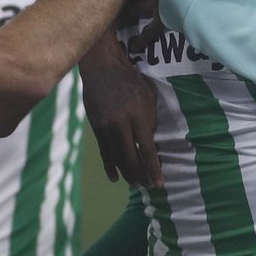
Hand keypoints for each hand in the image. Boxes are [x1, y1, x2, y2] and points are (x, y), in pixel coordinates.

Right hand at [81, 39, 161, 187]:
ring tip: (135, 184)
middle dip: (141, 175)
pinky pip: (104, 152)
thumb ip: (150, 121)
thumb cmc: (132, 80)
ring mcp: (107, 127)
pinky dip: (109, 166)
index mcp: (138, 116)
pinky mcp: (96, 127)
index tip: (159, 184)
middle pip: (132, 158)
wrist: (103, 69)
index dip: (154, 169)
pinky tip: (114, 177)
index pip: (148, 149)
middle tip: (147, 186)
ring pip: (117, 157)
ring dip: (127, 174)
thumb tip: (151, 144)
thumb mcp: (148, 98)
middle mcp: (122, 124)